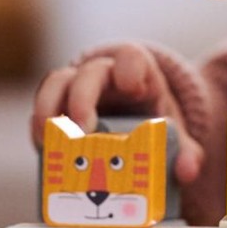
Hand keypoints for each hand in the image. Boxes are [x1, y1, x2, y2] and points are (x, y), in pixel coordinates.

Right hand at [31, 43, 204, 183]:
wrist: (133, 123)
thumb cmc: (153, 122)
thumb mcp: (174, 134)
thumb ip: (187, 151)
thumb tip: (188, 171)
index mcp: (137, 72)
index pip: (130, 56)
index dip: (129, 68)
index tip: (131, 88)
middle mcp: (104, 74)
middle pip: (88, 72)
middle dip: (82, 98)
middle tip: (82, 129)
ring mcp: (76, 87)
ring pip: (55, 82)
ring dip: (49, 108)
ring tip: (48, 138)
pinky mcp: (57, 107)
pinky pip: (42, 106)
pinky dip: (39, 125)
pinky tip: (42, 146)